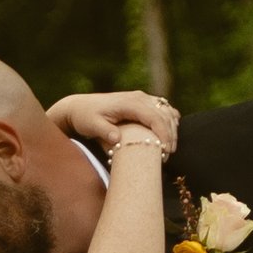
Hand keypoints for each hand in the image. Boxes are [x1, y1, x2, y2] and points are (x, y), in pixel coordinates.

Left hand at [48, 87, 178, 154]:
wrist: (80, 106)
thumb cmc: (85, 117)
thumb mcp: (91, 125)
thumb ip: (104, 131)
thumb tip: (117, 139)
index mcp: (130, 102)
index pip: (155, 117)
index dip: (163, 134)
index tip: (166, 150)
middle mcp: (139, 97)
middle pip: (165, 114)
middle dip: (171, 135)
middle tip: (168, 154)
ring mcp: (142, 98)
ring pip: (167, 111)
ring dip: (172, 129)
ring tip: (169, 148)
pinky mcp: (143, 102)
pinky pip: (163, 109)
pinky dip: (169, 121)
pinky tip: (169, 135)